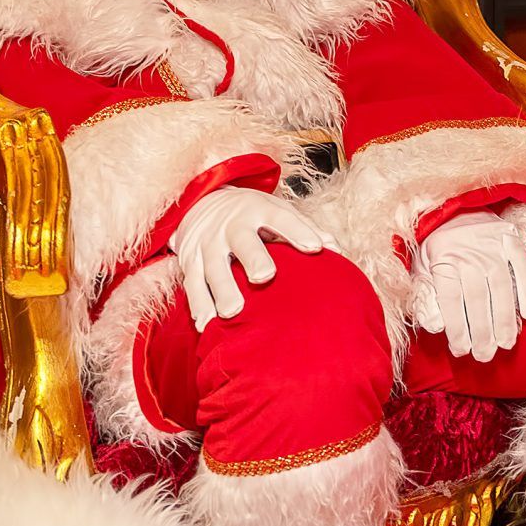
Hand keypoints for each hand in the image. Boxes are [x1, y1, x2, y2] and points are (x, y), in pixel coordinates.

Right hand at [168, 187, 324, 331]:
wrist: (200, 202)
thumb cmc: (251, 215)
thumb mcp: (277, 211)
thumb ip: (305, 229)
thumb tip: (336, 250)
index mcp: (257, 210)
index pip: (280, 217)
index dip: (297, 231)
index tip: (315, 247)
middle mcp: (231, 226)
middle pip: (243, 241)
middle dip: (253, 258)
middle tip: (264, 277)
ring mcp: (207, 244)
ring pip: (213, 267)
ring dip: (221, 290)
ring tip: (232, 312)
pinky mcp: (189, 261)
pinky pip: (192, 285)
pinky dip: (198, 305)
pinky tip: (206, 324)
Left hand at [409, 211, 525, 363]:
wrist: (455, 209)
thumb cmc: (437, 248)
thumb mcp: (421, 271)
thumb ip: (426, 299)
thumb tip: (435, 327)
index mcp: (442, 258)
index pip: (451, 299)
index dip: (456, 327)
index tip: (461, 350)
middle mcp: (469, 251)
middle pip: (477, 297)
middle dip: (481, 331)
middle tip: (485, 355)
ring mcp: (492, 245)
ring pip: (501, 286)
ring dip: (505, 318)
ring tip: (506, 343)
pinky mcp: (511, 239)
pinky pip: (523, 265)